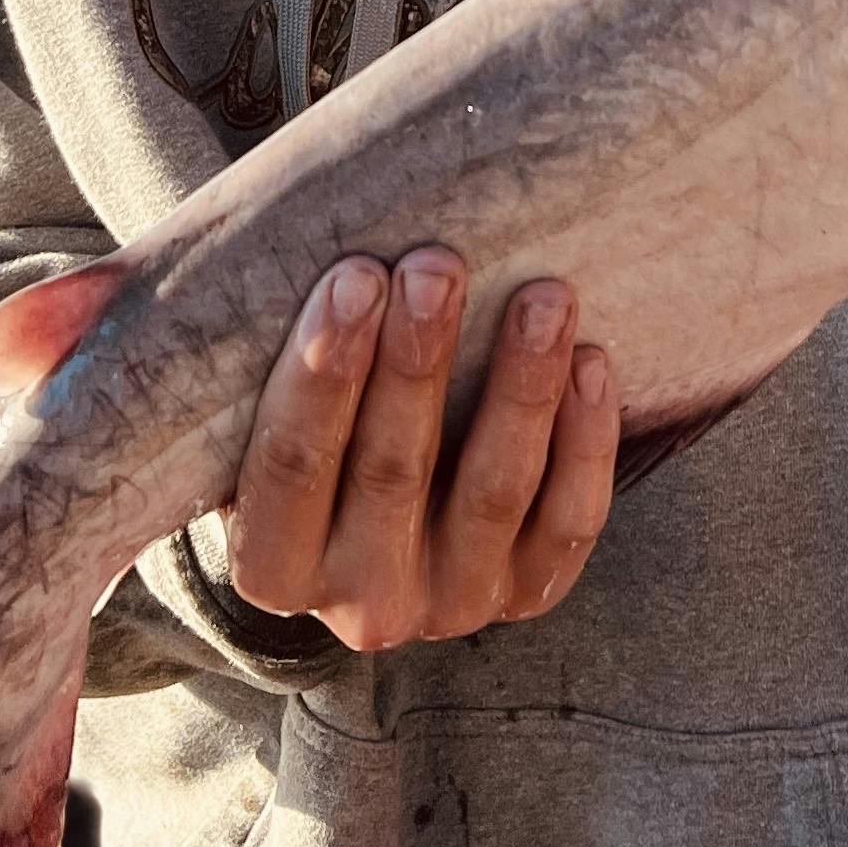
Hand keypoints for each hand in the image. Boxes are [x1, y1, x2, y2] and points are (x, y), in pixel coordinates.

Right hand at [221, 246, 620, 649]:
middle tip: (436, 268)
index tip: (354, 276)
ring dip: (519, 388)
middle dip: (416, 361)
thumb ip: (261, 367)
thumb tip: (286, 244)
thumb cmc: (310, 432)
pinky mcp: (529, 590)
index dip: (322, 374)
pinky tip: (590, 361)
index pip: (290, 468)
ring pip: (493, 493)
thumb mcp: (257, 421)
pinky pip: (569, 519)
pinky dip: (585, 440)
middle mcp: (362, 601)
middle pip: (391, 471)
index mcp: (272, 565)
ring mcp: (453, 602)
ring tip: (542, 297)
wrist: (372, 524)